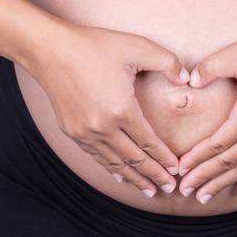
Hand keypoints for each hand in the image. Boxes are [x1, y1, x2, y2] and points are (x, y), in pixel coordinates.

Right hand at [28, 23, 186, 198]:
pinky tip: (120, 175)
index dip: (165, 159)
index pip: (149, 143)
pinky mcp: (71, 131)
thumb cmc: (93, 46)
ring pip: (115, 163)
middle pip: (135, 160)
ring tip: (149, 190)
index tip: (176, 170)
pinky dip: (111, 169)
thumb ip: (167, 62)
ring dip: (134, 178)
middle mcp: (103, 128)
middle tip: (170, 188)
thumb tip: (186, 79)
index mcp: (122, 110)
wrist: (50, 50)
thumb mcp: (136, 46)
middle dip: (155, 176)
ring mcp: (85, 132)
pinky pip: (96, 156)